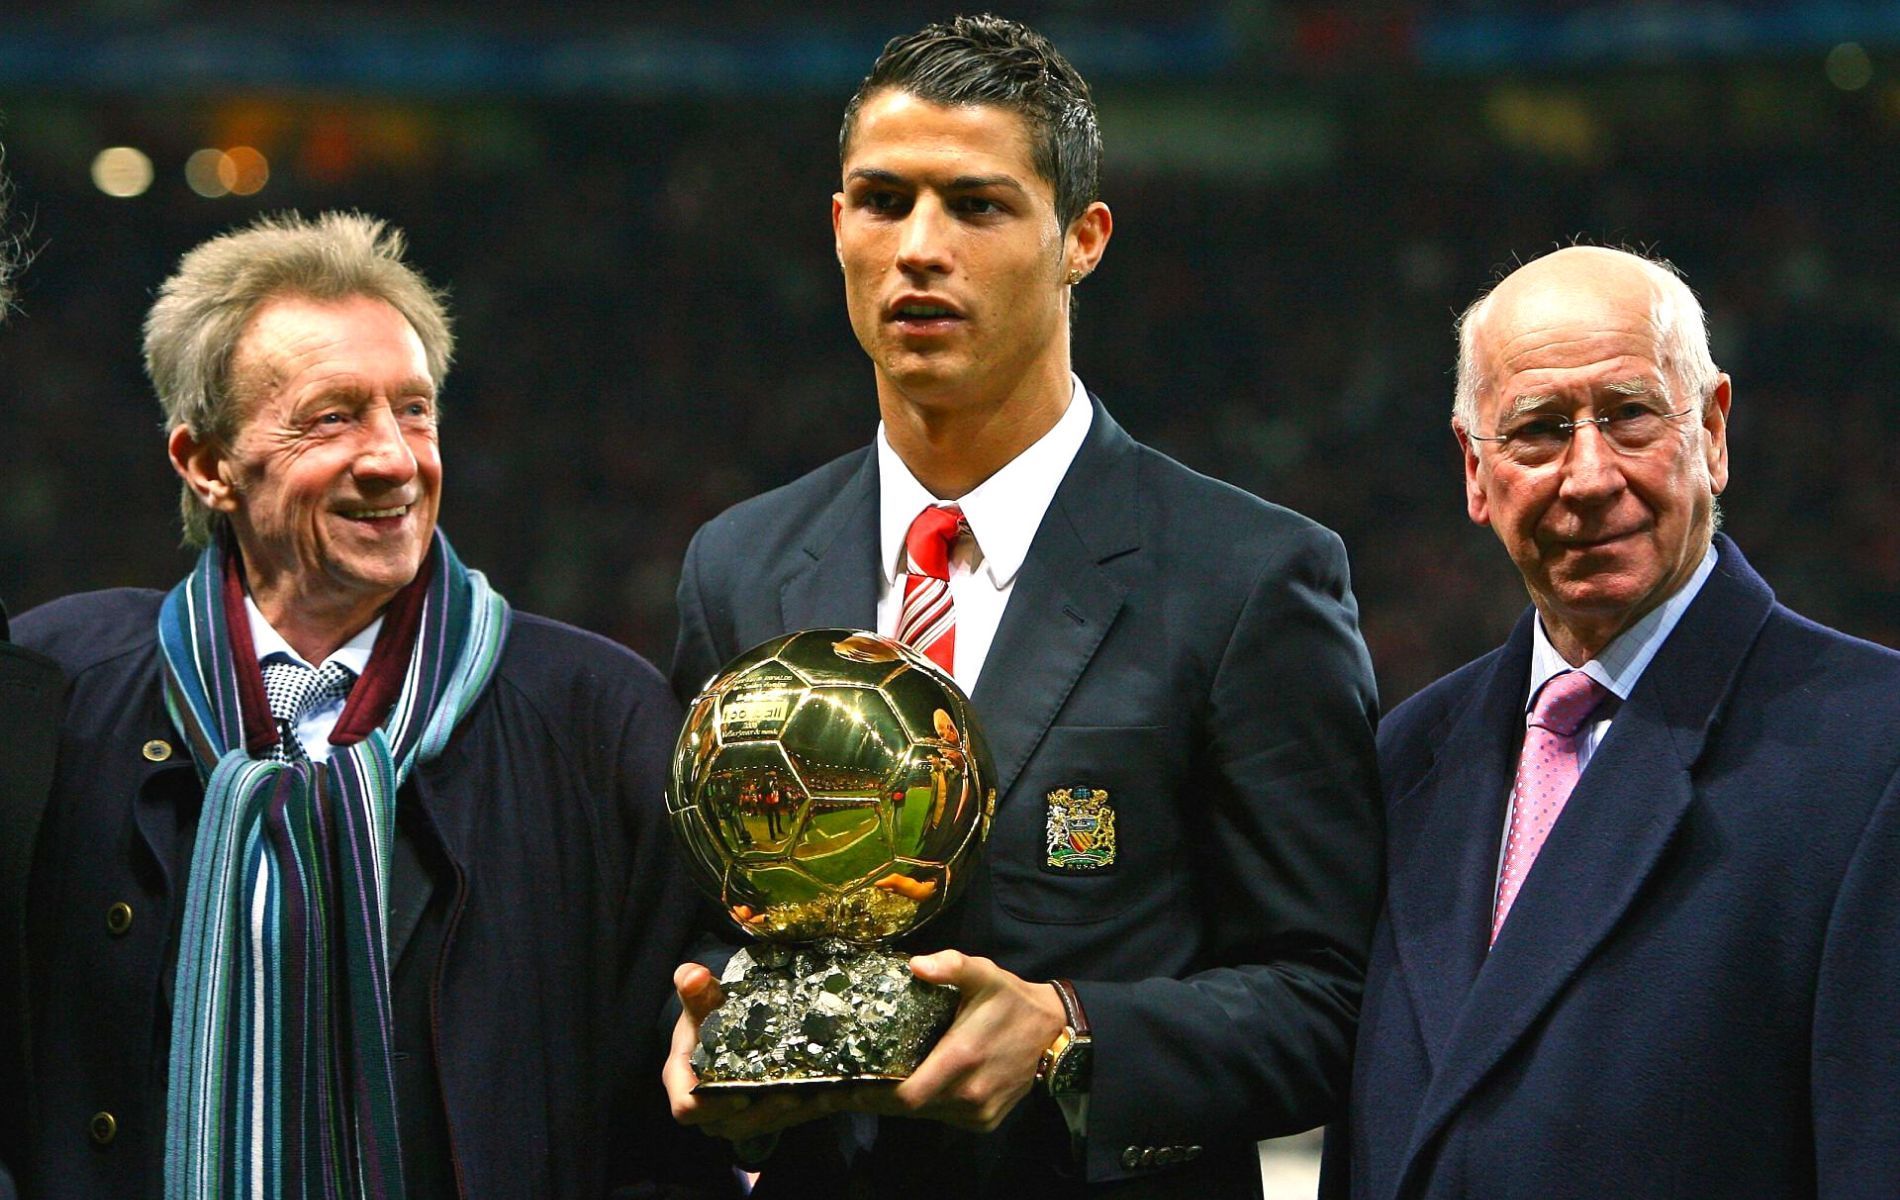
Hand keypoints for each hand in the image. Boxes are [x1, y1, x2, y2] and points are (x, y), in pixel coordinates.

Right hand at [662, 962, 848, 1142]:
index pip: (688, 1108)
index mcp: (685, 1084)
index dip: (712, 1107)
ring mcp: (741, 1117)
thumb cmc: (708, 1017)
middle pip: (734, 1124)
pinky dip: (815, 1107)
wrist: (725, 1029)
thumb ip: (695, 990)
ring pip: (766, 1125)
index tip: (740, 1094)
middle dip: (765, 1112)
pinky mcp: (769, 1116)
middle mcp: (712, 1109)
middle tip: (791, 1094)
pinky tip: (839, 1092)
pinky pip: (791, 1119)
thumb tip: (693, 974)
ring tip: (821, 1093)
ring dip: (796, 1113)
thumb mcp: (701, 1003)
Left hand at [849, 950, 1066, 1131]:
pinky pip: (946, 1119)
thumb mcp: (982, 973)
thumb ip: (950, 965)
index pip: (906, 1096)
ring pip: (927, 1116)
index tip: (846, 1087)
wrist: (1053, 1033)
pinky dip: (929, 1106)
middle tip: (850, 1086)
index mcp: (961, 1059)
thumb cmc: (1011, 1000)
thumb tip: (915, 965)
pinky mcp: (987, 1122)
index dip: (873, 1096)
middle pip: (909, 1110)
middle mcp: (969, 1094)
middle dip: (879, 1099)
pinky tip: (920, 1086)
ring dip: (904, 1103)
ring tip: (879, 1084)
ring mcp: (979, 1113)